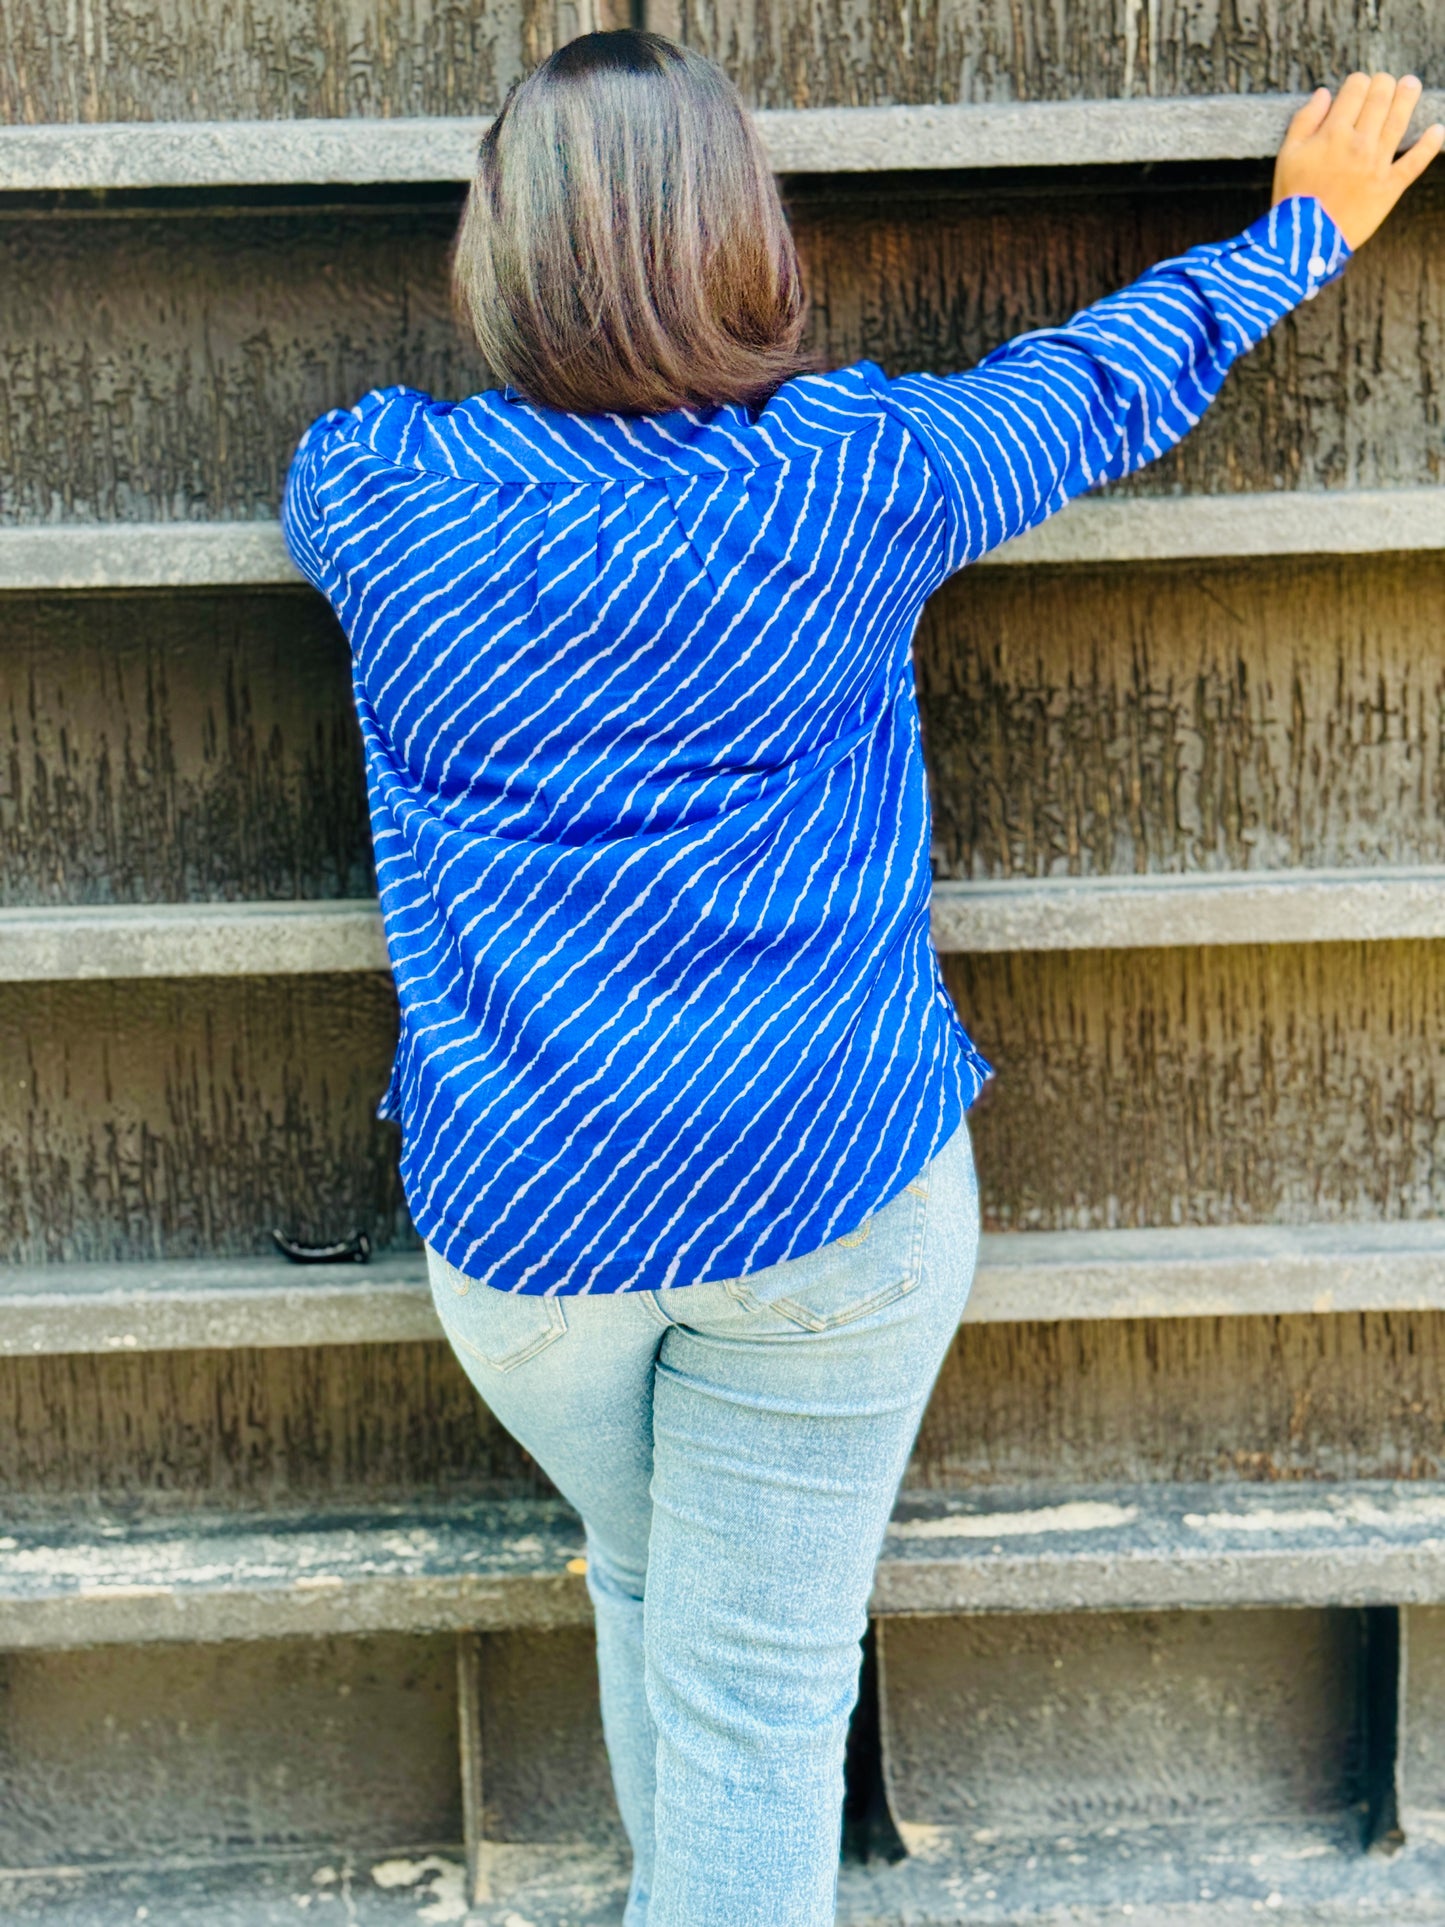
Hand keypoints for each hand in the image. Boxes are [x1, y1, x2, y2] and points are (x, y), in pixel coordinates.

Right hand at [1272, 73, 1443, 249]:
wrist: (1305, 241)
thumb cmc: (1293, 198)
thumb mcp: (1287, 155)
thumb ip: (1304, 120)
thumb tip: (1323, 93)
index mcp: (1333, 132)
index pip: (1355, 89)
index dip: (1357, 82)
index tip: (1356, 86)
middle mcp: (1360, 143)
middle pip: (1380, 97)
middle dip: (1383, 83)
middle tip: (1384, 83)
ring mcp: (1377, 164)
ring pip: (1399, 120)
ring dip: (1408, 97)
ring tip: (1411, 85)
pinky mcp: (1389, 187)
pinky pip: (1415, 163)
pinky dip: (1429, 146)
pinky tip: (1437, 131)